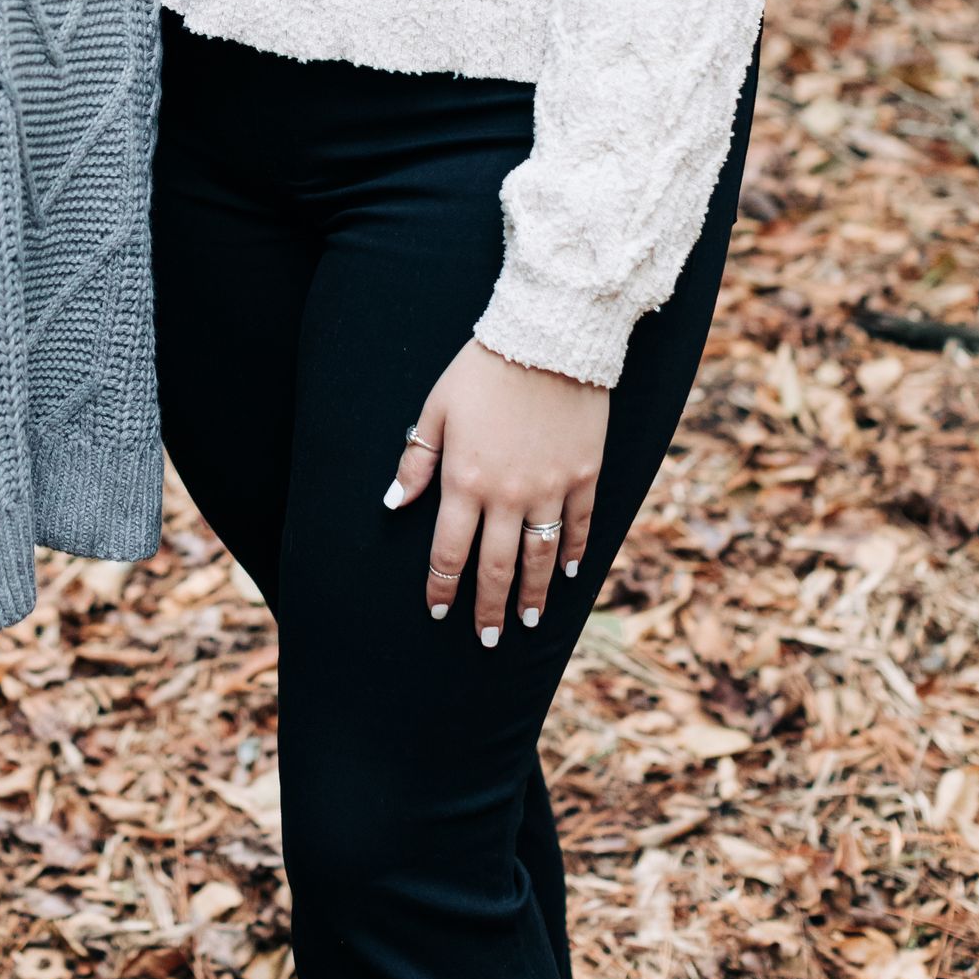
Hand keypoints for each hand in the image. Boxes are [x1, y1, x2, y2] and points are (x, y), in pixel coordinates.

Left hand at [385, 340, 606, 643]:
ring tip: (527, 621)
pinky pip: (579, 528)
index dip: (442, 585)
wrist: (547, 340)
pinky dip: (574, 554)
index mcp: (465, 480)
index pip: (449, 550)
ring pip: (540, 558)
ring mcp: (551, 489)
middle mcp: (508, 496)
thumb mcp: (437, 409)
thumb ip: (416, 461)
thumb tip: (394, 504)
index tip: (438, 610)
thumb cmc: (483, 370)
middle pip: (497, 567)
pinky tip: (568, 575)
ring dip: (533, 595)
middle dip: (490, 608)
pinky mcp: (584, 477)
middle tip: (488, 638)